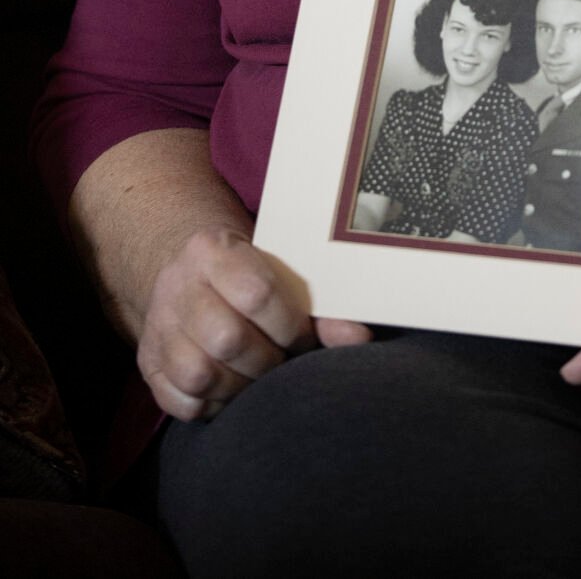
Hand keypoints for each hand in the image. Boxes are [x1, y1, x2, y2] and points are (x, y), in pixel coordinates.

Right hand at [137, 225, 370, 420]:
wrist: (188, 272)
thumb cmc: (249, 275)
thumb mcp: (280, 272)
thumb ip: (322, 306)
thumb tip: (359, 340)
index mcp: (213, 250)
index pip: (257, 293)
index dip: (290, 327)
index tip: (305, 339)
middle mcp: (177, 285)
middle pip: (227, 339)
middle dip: (268, 362)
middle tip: (284, 364)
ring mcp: (158, 326)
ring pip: (199, 375)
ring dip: (240, 388)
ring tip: (260, 380)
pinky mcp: (147, 363)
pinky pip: (178, 401)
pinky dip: (211, 406)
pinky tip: (231, 392)